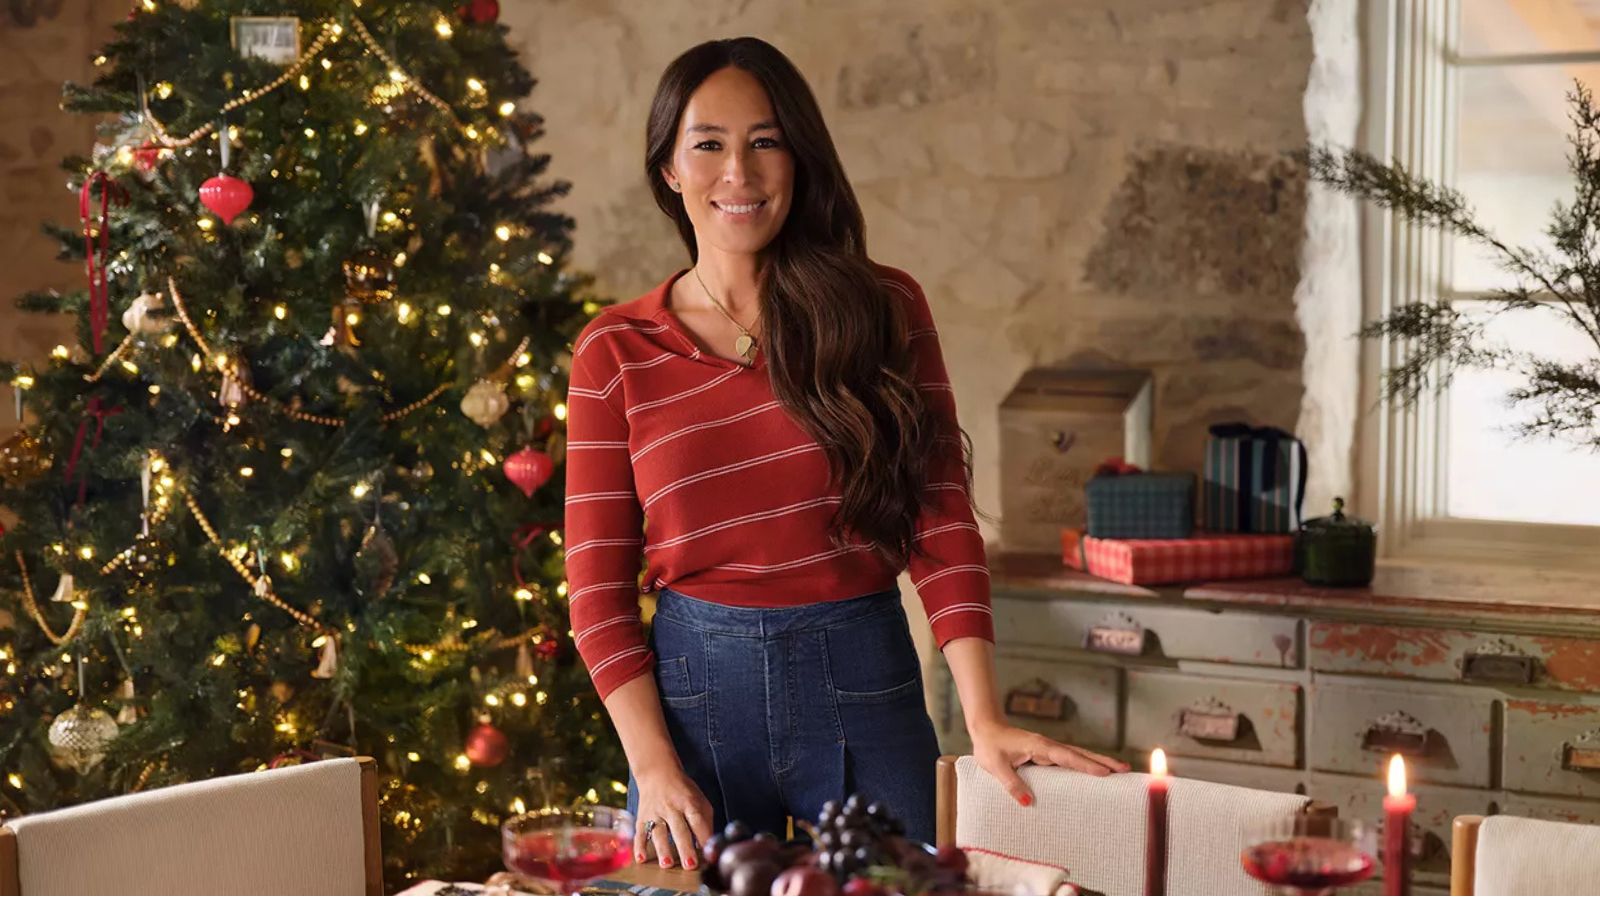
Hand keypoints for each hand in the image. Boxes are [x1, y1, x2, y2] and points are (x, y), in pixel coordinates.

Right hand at [632, 763, 714, 869]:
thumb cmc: (683, 791)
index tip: (708, 854)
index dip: (703, 837)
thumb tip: (707, 845)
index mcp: (689, 803)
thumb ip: (705, 822)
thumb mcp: (699, 800)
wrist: (657, 772)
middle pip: (679, 829)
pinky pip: (640, 833)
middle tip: (690, 865)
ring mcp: (655, 813)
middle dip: (685, 848)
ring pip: (659, 832)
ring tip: (667, 864)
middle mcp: (672, 808)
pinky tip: (641, 858)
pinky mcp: (642, 817)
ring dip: (663, 849)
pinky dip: (639, 846)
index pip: (697, 821)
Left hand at [969, 718, 1129, 806]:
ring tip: (1120, 770)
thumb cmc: (989, 745)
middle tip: (1125, 770)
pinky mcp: (1046, 754)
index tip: (1104, 772)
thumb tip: (1028, 803)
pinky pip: (1070, 760)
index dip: (1085, 764)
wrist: (986, 728)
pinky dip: (1085, 765)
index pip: (1065, 756)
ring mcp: (1049, 749)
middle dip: (1102, 761)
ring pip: (1077, 756)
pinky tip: (1095, 772)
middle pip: (1079, 754)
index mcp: (1038, 746)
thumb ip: (1010, 783)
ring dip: (1097, 762)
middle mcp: (1047, 746)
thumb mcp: (995, 766)